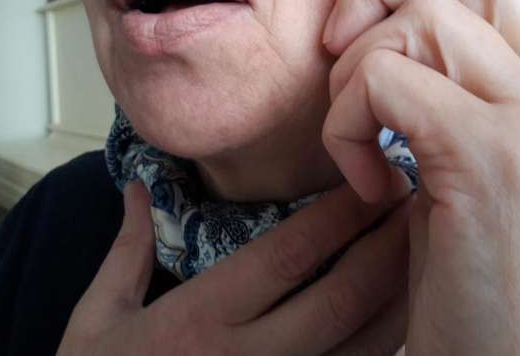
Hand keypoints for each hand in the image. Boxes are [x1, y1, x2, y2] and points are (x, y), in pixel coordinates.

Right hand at [57, 179, 411, 355]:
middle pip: (339, 296)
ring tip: (422, 246)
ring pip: (363, 344)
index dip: (337, 215)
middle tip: (414, 199)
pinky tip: (402, 310)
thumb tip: (134, 187)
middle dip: (385, 244)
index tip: (370, 180)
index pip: (287, 256)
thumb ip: (125, 251)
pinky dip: (386, 344)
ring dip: (398, 291)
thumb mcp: (97, 320)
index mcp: (201, 319)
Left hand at [322, 0, 519, 354]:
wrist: (502, 355)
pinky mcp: (490, 152)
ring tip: (357, 143)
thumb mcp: (450, 160)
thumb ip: (430, 88)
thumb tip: (370, 36)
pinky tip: (370, 180)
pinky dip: (349, 125)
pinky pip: (385, 79)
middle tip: (340, 45)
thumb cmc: (471, 268)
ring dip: (352, 76)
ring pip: (415, 16)